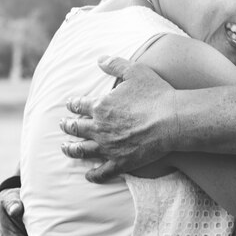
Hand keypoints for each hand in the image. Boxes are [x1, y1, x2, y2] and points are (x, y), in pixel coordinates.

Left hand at [60, 56, 177, 182]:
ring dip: (72, 149)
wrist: (172, 120)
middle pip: (77, 128)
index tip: (70, 106)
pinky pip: (102, 171)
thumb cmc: (156, 94)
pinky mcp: (121, 162)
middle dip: (68, 126)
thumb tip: (100, 59)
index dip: (73, 105)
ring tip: (66, 148)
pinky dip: (93, 174)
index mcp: (101, 106)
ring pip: (83, 150)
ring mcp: (109, 147)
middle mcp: (99, 128)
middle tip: (63, 126)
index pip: (79, 106)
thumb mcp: (135, 71)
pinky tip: (88, 175)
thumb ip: (115, 64)